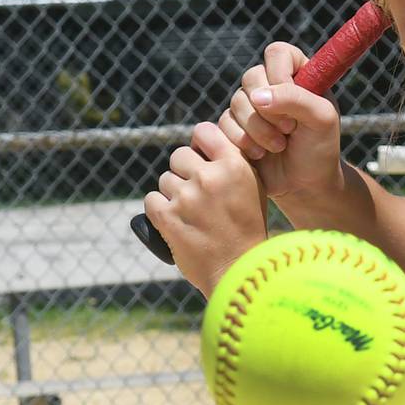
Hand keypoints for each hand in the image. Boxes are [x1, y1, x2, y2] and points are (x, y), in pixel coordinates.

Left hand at [142, 120, 268, 297]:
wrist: (239, 272)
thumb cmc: (248, 232)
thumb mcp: (253, 189)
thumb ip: (232, 164)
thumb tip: (204, 147)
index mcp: (234, 166)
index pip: (204, 131)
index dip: (199, 144)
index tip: (202, 159)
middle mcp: (209, 177)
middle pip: (180, 156)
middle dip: (184, 172)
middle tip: (196, 195)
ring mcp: (187, 197)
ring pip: (165, 180)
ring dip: (173, 195)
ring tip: (191, 215)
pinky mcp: (167, 216)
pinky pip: (151, 200)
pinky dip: (159, 212)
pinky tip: (174, 222)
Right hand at [219, 41, 345, 210]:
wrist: (306, 185)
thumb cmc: (320, 150)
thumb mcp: (322, 120)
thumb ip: (296, 99)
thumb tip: (257, 97)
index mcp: (297, 74)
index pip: (277, 53)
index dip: (279, 74)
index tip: (290, 101)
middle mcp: (272, 85)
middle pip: (251, 78)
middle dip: (268, 111)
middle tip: (289, 130)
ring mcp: (251, 106)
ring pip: (235, 103)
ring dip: (257, 130)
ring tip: (278, 147)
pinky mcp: (235, 127)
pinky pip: (223, 124)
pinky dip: (242, 141)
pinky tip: (260, 155)